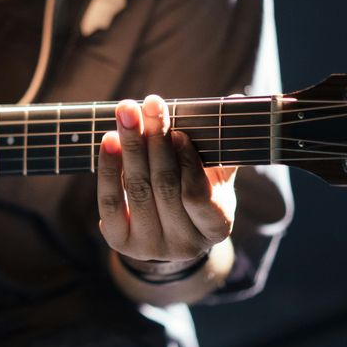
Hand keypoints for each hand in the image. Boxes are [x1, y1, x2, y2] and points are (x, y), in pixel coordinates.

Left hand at [97, 95, 236, 261]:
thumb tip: (236, 99)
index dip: (187, 163)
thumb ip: (222, 144)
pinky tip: (109, 140)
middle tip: (150, 104)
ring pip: (137, 190)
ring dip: (130, 146)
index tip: (178, 132)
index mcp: (216, 227)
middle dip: (155, 141)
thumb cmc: (196, 192)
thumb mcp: (215, 175)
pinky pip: (110, 201)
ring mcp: (150, 246)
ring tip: (127, 112)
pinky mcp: (120, 241)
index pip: (198, 196)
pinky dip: (109, 168)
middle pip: (164, 187)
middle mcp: (183, 244)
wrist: (166, 230)